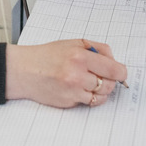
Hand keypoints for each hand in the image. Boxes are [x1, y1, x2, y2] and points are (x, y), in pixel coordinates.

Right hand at [5, 38, 127, 107]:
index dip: (121, 72)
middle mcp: (77, 74)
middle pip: (110, 84)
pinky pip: (90, 102)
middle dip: (110, 80)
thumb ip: (97, 48)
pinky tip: (83, 90)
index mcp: (80, 56)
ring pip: (102, 95)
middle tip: (102, 76)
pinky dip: (91, 97)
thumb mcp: (72, 43)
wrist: (24, 71)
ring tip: (91, 82)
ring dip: (101, 90)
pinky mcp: (69, 102)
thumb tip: (115, 60)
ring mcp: (73, 90)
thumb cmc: (47, 56)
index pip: (114, 69)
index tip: (120, 73)